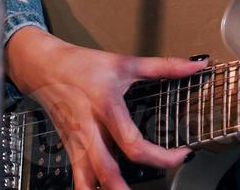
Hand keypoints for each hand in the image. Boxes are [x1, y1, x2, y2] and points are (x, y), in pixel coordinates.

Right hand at [4, 25, 209, 189]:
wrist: (43, 67)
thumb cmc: (82, 65)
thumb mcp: (126, 63)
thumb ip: (165, 66)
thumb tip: (195, 66)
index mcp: (107, 107)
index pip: (134, 144)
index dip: (161, 156)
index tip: (182, 154)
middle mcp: (90, 130)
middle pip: (108, 172)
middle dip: (128, 189)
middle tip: (161, 181)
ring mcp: (77, 143)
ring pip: (88, 181)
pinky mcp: (69, 149)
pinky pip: (77, 178)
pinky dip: (88, 189)